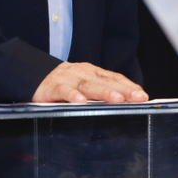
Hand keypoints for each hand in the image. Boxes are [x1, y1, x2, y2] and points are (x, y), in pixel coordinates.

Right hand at [32, 61, 148, 103]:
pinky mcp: (52, 86)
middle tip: (138, 98)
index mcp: (93, 73)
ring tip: (117, 100)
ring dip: (103, 92)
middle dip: (123, 90)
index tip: (143, 96)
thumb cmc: (64, 85)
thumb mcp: (84, 86)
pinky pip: (63, 90)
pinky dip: (72, 95)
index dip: (129, 86)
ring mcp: (68, 78)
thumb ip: (100, 94)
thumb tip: (124, 104)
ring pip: (88, 85)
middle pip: (106, 81)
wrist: (34, 77)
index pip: (115, 78)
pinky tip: (80, 102)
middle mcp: (83, 73)